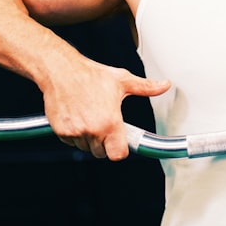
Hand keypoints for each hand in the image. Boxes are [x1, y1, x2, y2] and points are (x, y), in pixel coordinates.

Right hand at [41, 61, 170, 160]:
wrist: (62, 71)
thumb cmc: (91, 75)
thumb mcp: (122, 80)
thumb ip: (146, 87)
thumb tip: (164, 85)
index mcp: (110, 122)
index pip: (118, 154)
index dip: (120, 149)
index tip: (120, 142)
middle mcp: (93, 129)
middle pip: (101, 152)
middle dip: (104, 142)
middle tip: (103, 122)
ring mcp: (75, 132)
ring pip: (86, 147)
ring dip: (89, 138)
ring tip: (89, 116)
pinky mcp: (61, 131)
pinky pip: (71, 142)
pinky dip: (74, 134)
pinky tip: (78, 116)